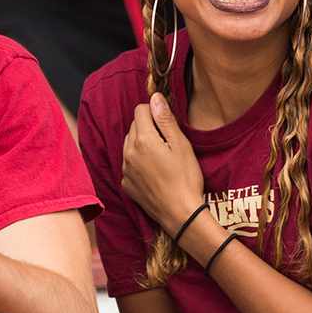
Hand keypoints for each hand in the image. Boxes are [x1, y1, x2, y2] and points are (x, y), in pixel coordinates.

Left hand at [121, 93, 205, 232]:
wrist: (181, 214)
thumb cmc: (186, 179)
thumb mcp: (181, 145)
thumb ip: (165, 119)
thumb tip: (155, 98)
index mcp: (143, 140)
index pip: (140, 110)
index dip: (155, 112)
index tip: (167, 124)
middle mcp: (128, 153)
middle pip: (134, 126)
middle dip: (148, 127)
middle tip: (168, 142)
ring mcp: (125, 170)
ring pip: (129, 144)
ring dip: (142, 144)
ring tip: (161, 158)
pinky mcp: (126, 184)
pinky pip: (129, 164)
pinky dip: (138, 162)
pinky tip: (155, 172)